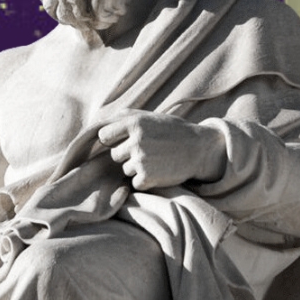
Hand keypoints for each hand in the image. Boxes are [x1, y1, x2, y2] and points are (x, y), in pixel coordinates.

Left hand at [97, 110, 226, 190]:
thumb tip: (99, 123)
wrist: (200, 148)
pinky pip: (135, 183)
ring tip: (157, 160)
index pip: (105, 136)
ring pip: (125, 169)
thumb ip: (126, 117)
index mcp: (135, 122)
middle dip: (128, 155)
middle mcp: (136, 140)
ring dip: (138, 168)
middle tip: (149, 150)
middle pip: (115, 155)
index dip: (114, 140)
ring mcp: (141, 160)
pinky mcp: (147, 178)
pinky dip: (146, 180)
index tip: (125, 140)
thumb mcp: (150, 116)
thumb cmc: (172, 131)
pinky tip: (160, 171)